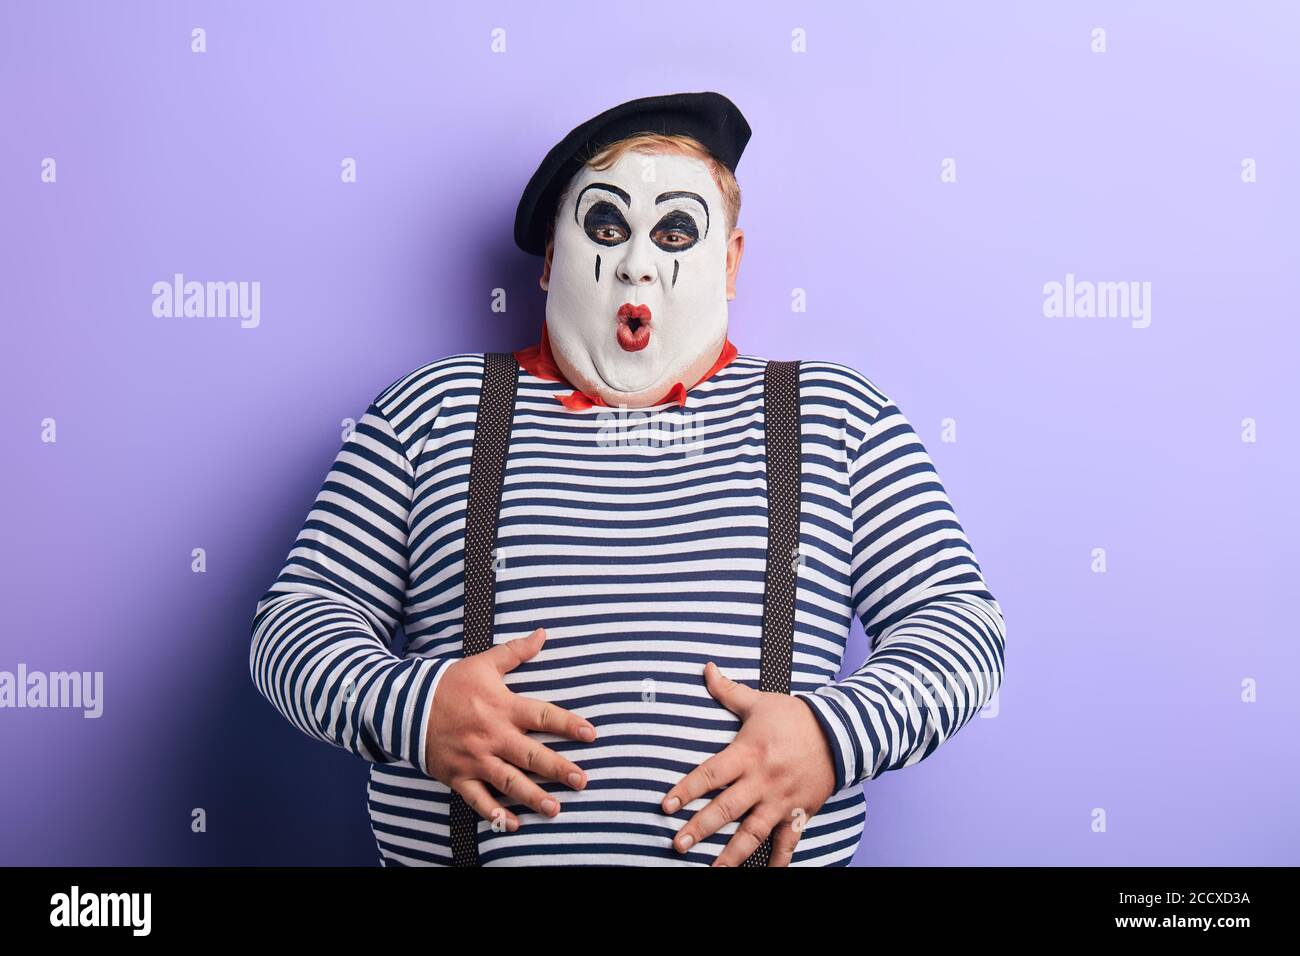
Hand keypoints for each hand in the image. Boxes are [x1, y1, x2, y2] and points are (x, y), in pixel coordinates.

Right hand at [425, 627, 595, 830]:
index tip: (591, 734)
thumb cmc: (450, 684)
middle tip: (583, 781)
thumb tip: (544, 633)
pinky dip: (495, 815)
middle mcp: (492, 736)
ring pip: (509, 782)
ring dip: (533, 797)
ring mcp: (475, 759)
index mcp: (503, 707)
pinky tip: (513, 825)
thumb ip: (516, 652)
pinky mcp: (458, 776)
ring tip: (555, 808)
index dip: (568, 724)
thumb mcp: (483, 663)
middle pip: (531, 755)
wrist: (405, 705)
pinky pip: (478, 800)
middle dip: (558, 769)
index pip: (543, 716)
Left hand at [661, 661, 836, 866]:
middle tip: (678, 844)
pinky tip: (767, 875)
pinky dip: (779, 862)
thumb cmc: (795, 717)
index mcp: (747, 754)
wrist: (841, 732)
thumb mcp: (760, 702)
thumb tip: (706, 668)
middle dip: (700, 829)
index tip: (666, 806)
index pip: (710, 774)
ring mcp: (781, 800)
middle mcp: (761, 781)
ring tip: (712, 870)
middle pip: (726, 809)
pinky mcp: (799, 812)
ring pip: (753, 833)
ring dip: (732, 854)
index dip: (686, 791)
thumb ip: (728, 691)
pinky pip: (788, 842)